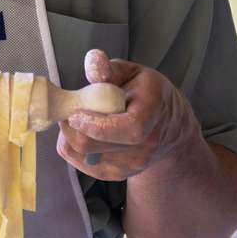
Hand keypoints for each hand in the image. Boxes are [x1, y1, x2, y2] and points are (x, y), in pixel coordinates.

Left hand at [57, 49, 200, 182]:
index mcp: (152, 112)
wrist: (168, 129)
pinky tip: (83, 132)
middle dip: (71, 128)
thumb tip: (93, 62)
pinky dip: (73, 148)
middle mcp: (145, 144)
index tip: (75, 113)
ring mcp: (132, 164)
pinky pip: (81, 164)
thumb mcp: (133, 73)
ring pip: (83, 156)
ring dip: (70, 136)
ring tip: (79, 118)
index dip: (96, 124)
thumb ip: (110, 69)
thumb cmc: (147, 95)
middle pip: (95, 146)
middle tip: (68, 109)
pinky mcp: (117, 175)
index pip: (128, 128)